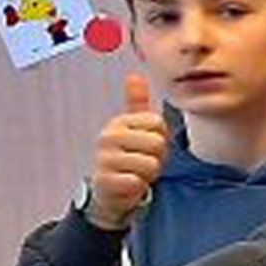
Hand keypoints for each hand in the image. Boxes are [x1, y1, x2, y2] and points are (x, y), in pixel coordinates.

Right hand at [87, 75, 167, 228]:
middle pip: (157, 143)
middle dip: (157, 157)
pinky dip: (138, 187)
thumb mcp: (134, 128)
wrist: (109, 190)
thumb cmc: (128, 156)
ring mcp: (104, 159)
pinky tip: (127, 184)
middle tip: (142, 162)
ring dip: (148, 174)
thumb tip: (134, 75)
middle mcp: (107, 137)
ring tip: (135, 173)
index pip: (158, 123)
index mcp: (119, 122)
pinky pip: (138, 182)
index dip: (161, 138)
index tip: (146, 146)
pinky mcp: (104, 181)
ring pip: (150, 164)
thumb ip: (136, 102)